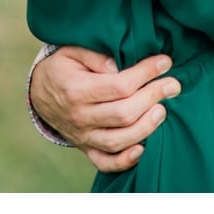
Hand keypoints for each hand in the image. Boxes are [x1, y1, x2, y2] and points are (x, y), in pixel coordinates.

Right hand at [30, 47, 180, 173]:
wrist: (40, 94)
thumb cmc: (63, 68)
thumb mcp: (71, 51)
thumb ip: (95, 55)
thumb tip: (118, 65)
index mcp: (76, 90)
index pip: (119, 86)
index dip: (146, 73)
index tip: (165, 62)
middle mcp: (80, 117)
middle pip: (124, 113)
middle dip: (154, 97)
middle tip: (173, 84)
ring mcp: (83, 136)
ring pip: (118, 140)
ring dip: (146, 127)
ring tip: (163, 110)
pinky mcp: (86, 148)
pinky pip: (106, 162)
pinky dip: (125, 161)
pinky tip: (143, 148)